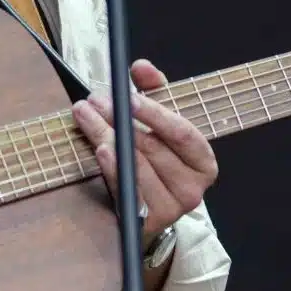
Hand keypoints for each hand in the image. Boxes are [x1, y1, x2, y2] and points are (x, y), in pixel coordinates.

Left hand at [72, 58, 218, 243]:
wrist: (148, 206)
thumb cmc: (156, 158)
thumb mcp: (161, 122)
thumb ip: (155, 91)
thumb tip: (141, 67)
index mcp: (203, 161)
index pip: (182, 133)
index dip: (155, 113)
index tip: (128, 98)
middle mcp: (193, 189)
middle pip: (153, 148)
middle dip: (120, 121)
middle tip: (95, 101)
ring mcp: (170, 210)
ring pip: (136, 168)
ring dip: (107, 138)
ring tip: (87, 117)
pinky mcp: (145, 223)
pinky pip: (125, 191)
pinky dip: (111, 168)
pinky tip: (100, 149)